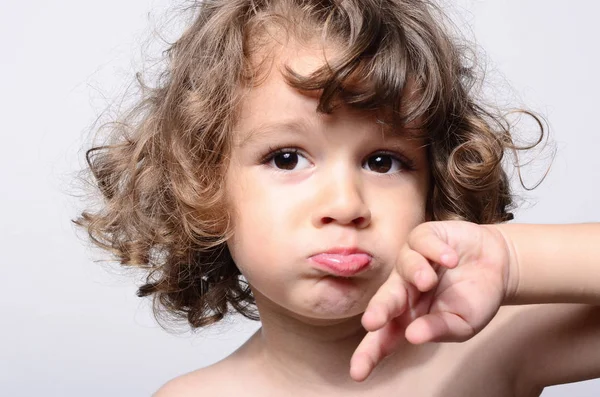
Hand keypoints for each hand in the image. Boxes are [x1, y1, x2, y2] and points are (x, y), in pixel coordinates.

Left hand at [350, 221, 512, 381]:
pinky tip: (450, 259)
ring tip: (429, 281)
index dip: (370, 354)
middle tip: (372, 322)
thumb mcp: (462, 323)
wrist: (498, 264)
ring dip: (415, 273)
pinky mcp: (423, 238)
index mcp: (408, 316)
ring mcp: (411, 261)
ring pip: (403, 266)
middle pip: (384, 300)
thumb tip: (413, 336)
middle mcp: (403, 289)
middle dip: (378, 311)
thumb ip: (439, 329)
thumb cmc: (474, 298)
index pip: (385, 337)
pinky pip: (420, 241)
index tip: (358, 373)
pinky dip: (435, 251)